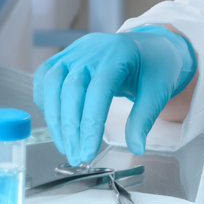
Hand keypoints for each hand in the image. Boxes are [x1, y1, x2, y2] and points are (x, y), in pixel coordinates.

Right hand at [33, 26, 196, 164]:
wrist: (146, 46)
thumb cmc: (153, 67)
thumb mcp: (157, 91)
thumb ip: (143, 119)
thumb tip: (136, 147)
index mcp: (118, 55)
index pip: (98, 91)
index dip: (90, 124)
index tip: (88, 153)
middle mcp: (92, 50)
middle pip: (71, 89)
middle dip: (70, 128)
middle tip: (76, 157)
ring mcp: (75, 51)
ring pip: (52, 82)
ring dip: (54, 118)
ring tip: (65, 146)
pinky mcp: (65, 56)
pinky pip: (45, 77)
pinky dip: (46, 101)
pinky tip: (56, 122)